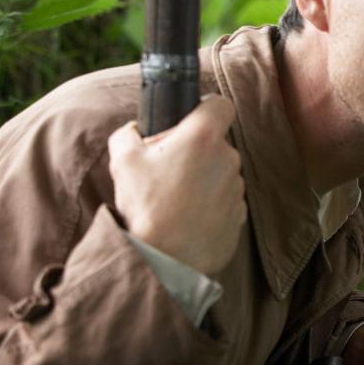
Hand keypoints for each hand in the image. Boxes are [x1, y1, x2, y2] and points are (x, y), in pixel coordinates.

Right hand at [107, 95, 245, 275]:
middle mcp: (228, 158)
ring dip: (203, 178)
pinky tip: (187, 217)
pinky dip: (210, 204)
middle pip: (216, 143)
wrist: (165, 259)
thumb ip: (127, 134)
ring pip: (220, 172)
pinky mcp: (240, 214)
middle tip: (167, 169)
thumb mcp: (122, 161)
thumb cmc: (145, 206)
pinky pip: (225, 199)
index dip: (205, 108)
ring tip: (174, 198)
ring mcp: (237, 188)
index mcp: (204, 137)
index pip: (220, 105)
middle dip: (195, 150)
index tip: (189, 120)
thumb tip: (133, 130)